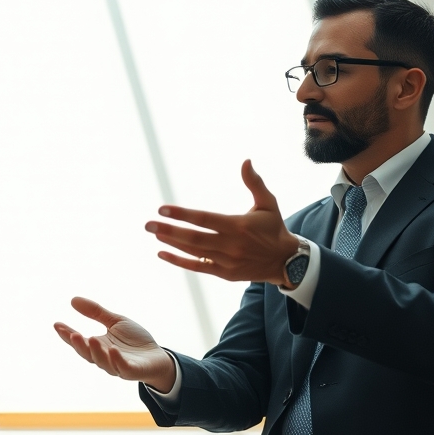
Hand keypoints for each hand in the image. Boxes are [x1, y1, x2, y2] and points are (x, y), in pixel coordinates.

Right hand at [53, 297, 176, 392]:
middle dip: (79, 345)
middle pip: (87, 354)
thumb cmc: (135, 341)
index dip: (67, 335)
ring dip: (95, 351)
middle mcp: (104, 358)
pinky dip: (116, 359)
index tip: (57, 324)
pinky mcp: (132, 370)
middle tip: (72, 335)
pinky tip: (112, 349)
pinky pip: (122, 367)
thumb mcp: (115, 322)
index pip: (79, 341)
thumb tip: (73, 300)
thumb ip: (96, 312)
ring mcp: (118, 366)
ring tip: (90, 338)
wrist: (158, 357)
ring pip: (103, 362)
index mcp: (98, 347)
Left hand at [146, 160, 299, 284]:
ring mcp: (227, 261)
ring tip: (155, 232)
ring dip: (172, 242)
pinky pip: (198, 267)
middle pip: (194, 238)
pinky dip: (179, 261)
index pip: (204, 219)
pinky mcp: (224, 273)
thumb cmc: (273, 228)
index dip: (182, 215)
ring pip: (194, 252)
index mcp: (238, 226)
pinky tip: (162, 253)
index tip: (163, 208)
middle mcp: (231, 245)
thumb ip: (254, 183)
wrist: (285, 261)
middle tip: (148, 224)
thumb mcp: (268, 203)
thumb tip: (245, 161)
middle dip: (169, 230)